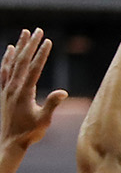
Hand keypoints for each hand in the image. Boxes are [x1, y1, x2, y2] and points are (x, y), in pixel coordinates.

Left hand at [0, 29, 67, 151]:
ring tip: (24, 33)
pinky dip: (7, 58)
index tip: (47, 41)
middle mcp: (13, 87)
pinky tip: (10, 50)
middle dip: (30, 44)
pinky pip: (4, 70)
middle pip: (22, 61)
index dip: (41, 54)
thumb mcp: (44, 121)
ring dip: (19, 46)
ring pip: (12, 62)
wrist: (9, 142)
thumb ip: (52, 105)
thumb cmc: (29, 133)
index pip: (34, 68)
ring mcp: (6, 88)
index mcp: (23, 92)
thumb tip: (62, 92)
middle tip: (37, 30)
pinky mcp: (3, 91)